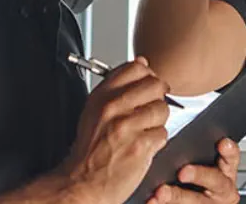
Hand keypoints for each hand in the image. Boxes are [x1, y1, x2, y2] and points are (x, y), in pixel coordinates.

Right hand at [63, 57, 170, 203]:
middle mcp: (113, 108)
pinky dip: (156, 142)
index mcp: (102, 95)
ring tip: (143, 131)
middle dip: (157, 98)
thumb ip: (118, 85)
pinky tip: (143, 146)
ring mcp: (127, 126)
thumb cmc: (90, 150)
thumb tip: (142, 63)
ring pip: (162, 109)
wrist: (82, 182)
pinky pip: (163, 134)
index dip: (146, 77)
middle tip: (148, 111)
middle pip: (155, 85)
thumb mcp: (95, 110)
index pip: (137, 68)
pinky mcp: (140, 146)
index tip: (145, 87)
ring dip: (157, 122)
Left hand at [147, 139, 240, 203]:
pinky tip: (153, 201)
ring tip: (160, 193)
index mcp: (225, 169)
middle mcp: (223, 188)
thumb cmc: (188, 171)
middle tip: (183, 172)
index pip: (232, 157)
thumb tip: (170, 133)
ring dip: (177, 196)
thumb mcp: (196, 158)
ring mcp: (211, 203)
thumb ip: (192, 148)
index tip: (222, 143)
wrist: (183, 197)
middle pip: (215, 180)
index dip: (229, 150)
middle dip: (199, 175)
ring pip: (197, 200)